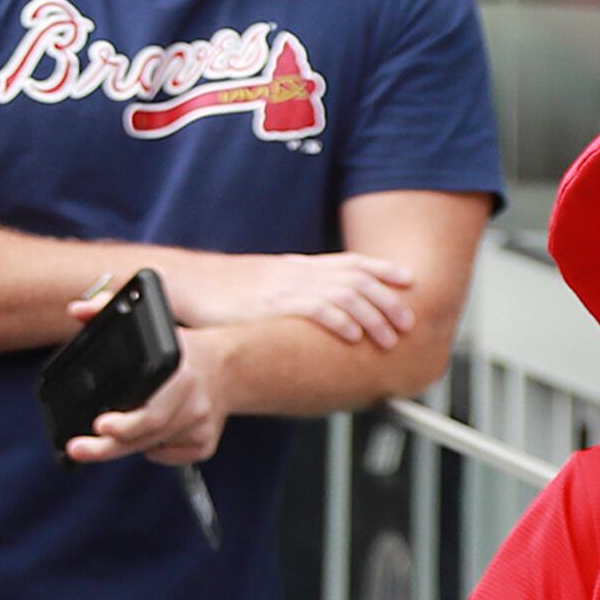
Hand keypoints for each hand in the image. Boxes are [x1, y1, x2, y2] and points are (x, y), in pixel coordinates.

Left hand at [63, 312, 227, 466]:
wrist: (229, 366)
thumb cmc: (183, 347)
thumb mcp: (150, 321)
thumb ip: (107, 308)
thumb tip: (77, 310)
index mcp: (178, 371)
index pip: (151, 409)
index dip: (125, 424)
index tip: (100, 425)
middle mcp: (193, 400)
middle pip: (148, 434)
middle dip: (107, 447)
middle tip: (79, 448)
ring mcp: (201, 423)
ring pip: (153, 446)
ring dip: (126, 444)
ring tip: (107, 433)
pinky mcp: (206, 442)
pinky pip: (168, 455)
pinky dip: (152, 449)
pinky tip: (148, 432)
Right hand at [158, 250, 419, 346]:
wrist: (191, 283)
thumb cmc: (222, 290)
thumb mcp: (264, 283)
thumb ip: (292, 291)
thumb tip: (314, 308)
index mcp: (298, 265)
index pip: (351, 262)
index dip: (383, 270)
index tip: (408, 280)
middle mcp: (300, 272)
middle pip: (358, 279)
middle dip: (389, 301)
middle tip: (408, 322)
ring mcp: (288, 286)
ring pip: (346, 295)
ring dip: (374, 316)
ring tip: (390, 337)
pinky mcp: (274, 304)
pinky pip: (316, 310)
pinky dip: (341, 322)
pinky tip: (354, 337)